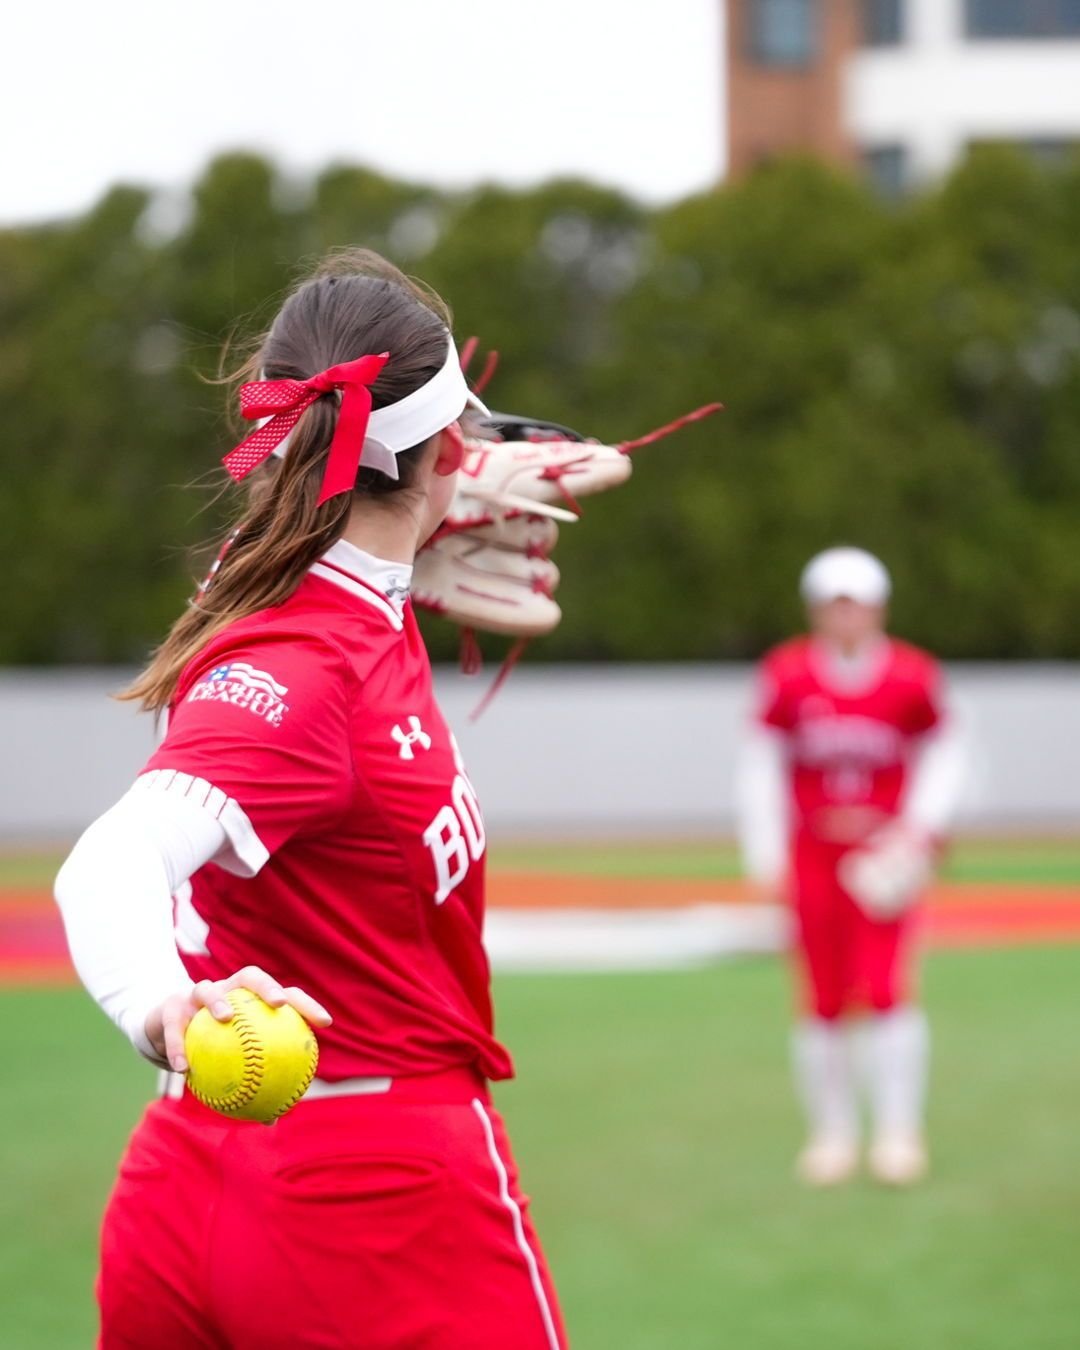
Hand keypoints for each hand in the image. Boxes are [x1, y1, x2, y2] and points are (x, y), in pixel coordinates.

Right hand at [145, 966, 332, 1072]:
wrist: (165, 1032)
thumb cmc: (210, 1050)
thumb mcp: (230, 1067)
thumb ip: (250, 1085)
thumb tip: (273, 1121)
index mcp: (250, 1002)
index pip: (285, 996)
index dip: (306, 1005)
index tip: (325, 1023)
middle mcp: (227, 991)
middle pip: (251, 976)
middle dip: (267, 985)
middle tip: (278, 1003)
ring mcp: (198, 994)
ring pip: (209, 988)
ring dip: (218, 1000)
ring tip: (225, 1018)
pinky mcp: (170, 1006)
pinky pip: (174, 1023)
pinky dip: (178, 1043)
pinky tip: (183, 1068)